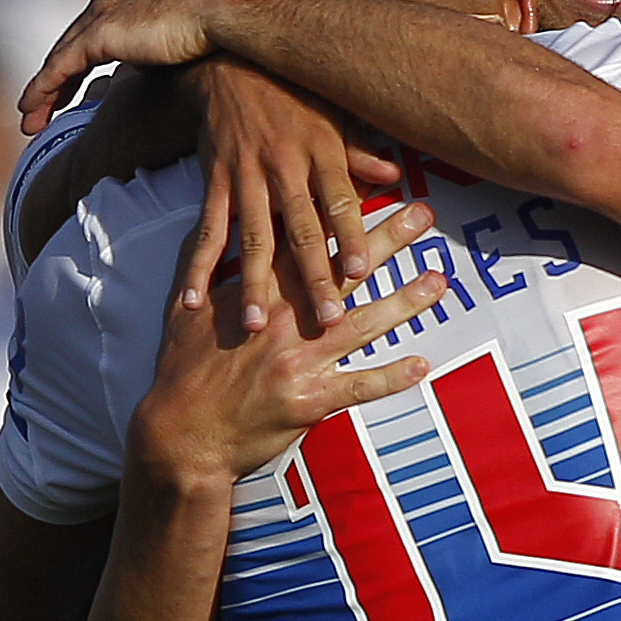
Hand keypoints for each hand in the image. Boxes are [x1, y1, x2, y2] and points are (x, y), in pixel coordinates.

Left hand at [20, 0, 270, 133]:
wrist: (228, 9)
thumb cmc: (224, 26)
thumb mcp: (191, 38)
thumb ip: (171, 52)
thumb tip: (176, 78)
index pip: (93, 34)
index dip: (78, 63)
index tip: (72, 92)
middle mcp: (109, 1)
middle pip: (70, 45)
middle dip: (54, 79)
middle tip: (42, 109)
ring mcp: (101, 14)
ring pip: (58, 58)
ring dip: (42, 92)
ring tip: (30, 121)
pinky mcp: (99, 34)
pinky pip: (58, 67)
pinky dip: (42, 90)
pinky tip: (32, 112)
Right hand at [134, 202, 446, 482]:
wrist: (180, 433)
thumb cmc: (182, 369)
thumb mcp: (184, 307)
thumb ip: (198, 259)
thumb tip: (206, 221)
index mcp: (260, 294)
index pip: (307, 242)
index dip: (342, 213)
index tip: (373, 186)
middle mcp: (286, 321)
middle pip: (345, 271)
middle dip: (388, 240)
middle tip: (425, 216)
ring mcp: (301, 360)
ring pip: (363, 324)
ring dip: (405, 302)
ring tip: (439, 282)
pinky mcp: (309, 400)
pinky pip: (359, 386)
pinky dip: (391, 377)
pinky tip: (422, 364)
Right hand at [181, 56, 402, 333]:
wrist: (229, 64)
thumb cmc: (293, 94)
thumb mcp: (333, 115)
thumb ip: (360, 151)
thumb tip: (394, 175)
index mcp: (321, 152)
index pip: (339, 201)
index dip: (350, 236)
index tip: (359, 272)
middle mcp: (285, 166)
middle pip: (301, 229)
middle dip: (312, 276)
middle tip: (323, 319)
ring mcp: (246, 176)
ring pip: (253, 237)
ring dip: (254, 283)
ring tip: (255, 324)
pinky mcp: (215, 182)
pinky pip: (207, 229)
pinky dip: (199, 265)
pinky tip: (193, 297)